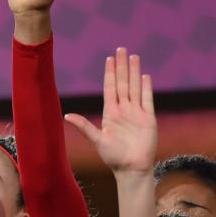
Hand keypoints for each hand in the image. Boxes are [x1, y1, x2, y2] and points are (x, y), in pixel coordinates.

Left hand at [64, 48, 155, 176]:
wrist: (131, 168)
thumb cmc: (113, 157)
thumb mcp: (97, 140)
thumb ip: (84, 126)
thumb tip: (67, 116)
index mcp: (110, 113)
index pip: (110, 88)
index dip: (110, 73)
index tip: (109, 59)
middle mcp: (123, 110)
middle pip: (123, 82)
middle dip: (122, 66)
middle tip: (121, 48)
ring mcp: (136, 113)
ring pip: (135, 87)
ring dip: (135, 72)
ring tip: (134, 56)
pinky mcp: (148, 118)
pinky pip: (147, 99)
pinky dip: (146, 87)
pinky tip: (145, 76)